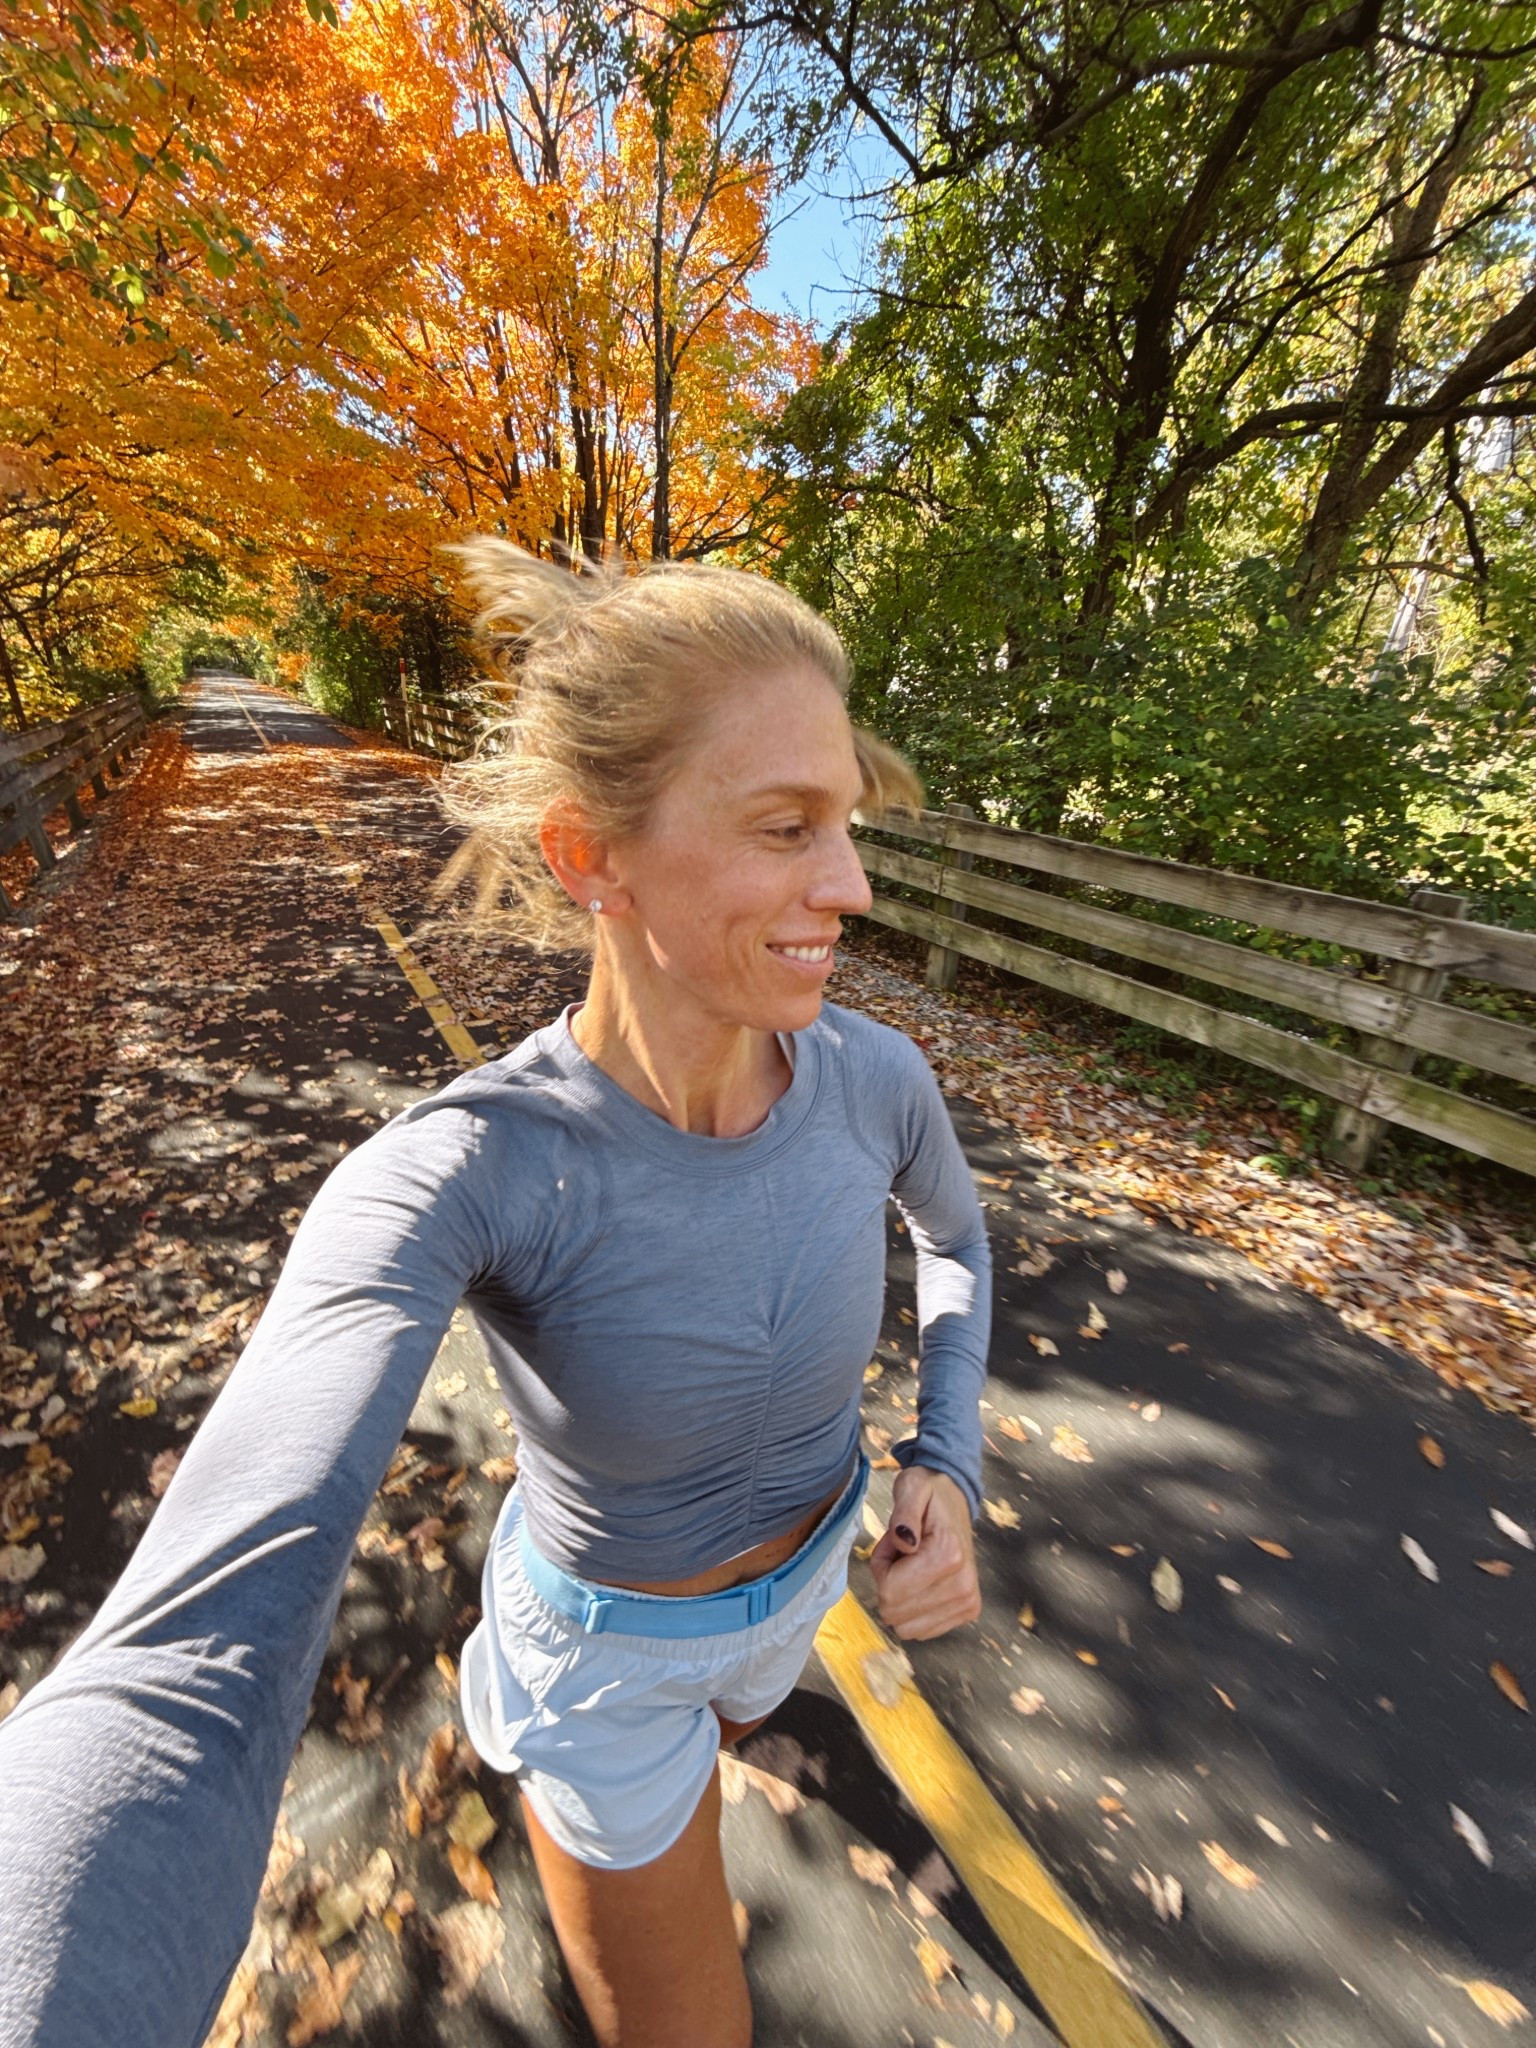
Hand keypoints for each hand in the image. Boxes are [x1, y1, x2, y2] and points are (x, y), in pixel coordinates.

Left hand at [867, 1466, 981, 1640]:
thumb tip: (903, 1542)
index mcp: (948, 1555)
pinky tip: (924, 1581)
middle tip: (902, 1555)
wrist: (956, 1499)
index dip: (882, 1567)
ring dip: (901, 1598)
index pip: (889, 1591)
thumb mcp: (911, 1487)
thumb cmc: (929, 1494)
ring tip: (912, 1566)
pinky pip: (922, 1631)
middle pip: (895, 1613)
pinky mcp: (968, 1611)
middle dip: (888, 1584)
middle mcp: (963, 1585)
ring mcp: (967, 1601)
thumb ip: (903, 1512)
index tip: (894, 1544)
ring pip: (907, 1627)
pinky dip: (915, 1608)